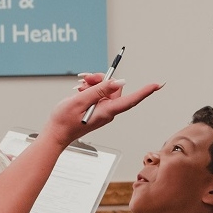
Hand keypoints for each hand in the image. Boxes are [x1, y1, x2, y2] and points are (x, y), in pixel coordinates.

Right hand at [39, 74, 160, 146]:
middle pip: (114, 88)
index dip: (145, 91)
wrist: (55, 134)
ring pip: (105, 89)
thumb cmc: (64, 121)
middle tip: (85, 78)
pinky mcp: (97, 110)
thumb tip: (119, 82)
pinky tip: (79, 91)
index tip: (158, 85)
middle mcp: (108, 112)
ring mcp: (103, 111)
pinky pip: (98, 94)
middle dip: (101, 79)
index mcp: (107, 111)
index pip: (131, 100)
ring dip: (92, 84)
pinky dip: (89, 89)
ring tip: (79, 86)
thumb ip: (100, 90)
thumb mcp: (80, 101)